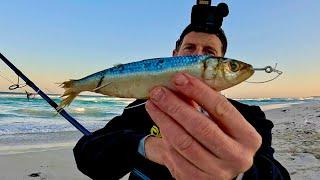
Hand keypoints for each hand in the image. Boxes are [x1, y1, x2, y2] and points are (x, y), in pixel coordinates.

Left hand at [145, 73, 261, 179]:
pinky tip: (159, 124)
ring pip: (184, 142)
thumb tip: (179, 82)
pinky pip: (175, 156)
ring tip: (153, 104)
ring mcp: (217, 172)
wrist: (220, 171)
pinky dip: (164, 138)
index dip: (198, 91)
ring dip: (164, 120)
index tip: (179, 77)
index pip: (222, 108)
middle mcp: (237, 157)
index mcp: (248, 137)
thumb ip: (204, 105)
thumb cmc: (221, 139)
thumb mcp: (221, 123)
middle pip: (201, 126)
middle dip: (175, 105)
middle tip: (158, 91)